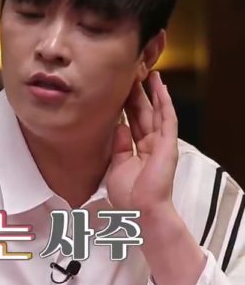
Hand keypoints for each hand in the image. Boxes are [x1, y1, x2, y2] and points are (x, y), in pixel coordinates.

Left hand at [106, 71, 178, 212]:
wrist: (139, 210)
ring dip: (153, 93)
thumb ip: (119, 145)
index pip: (132, 122)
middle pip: (143, 113)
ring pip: (156, 112)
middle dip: (138, 94)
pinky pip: (167, 119)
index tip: (120, 89)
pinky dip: (165, 103)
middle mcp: (150, 144)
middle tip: (132, 74)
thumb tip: (118, 126)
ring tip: (150, 74)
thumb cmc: (128, 195)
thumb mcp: (117, 165)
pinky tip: (162, 88)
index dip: (127, 105)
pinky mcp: (168, 144)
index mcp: (137, 150)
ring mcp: (161, 143)